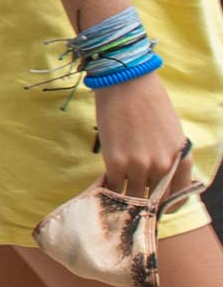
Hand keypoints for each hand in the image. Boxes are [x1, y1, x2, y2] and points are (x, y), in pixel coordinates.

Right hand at [96, 73, 191, 198]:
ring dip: (123, 197)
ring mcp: (138, 166)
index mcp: (181, 160)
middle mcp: (163, 167)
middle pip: (152, 200)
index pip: (175, 198)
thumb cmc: (150, 103)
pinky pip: (112, 186)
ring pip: (131, 197)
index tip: (151, 203)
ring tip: (116, 194)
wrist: (127, 82)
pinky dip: (108, 188)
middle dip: (142, 202)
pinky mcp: (115, 162)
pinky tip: (105, 184)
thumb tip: (158, 177)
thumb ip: (169, 159)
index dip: (162, 204)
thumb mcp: (171, 134)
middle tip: (131, 199)